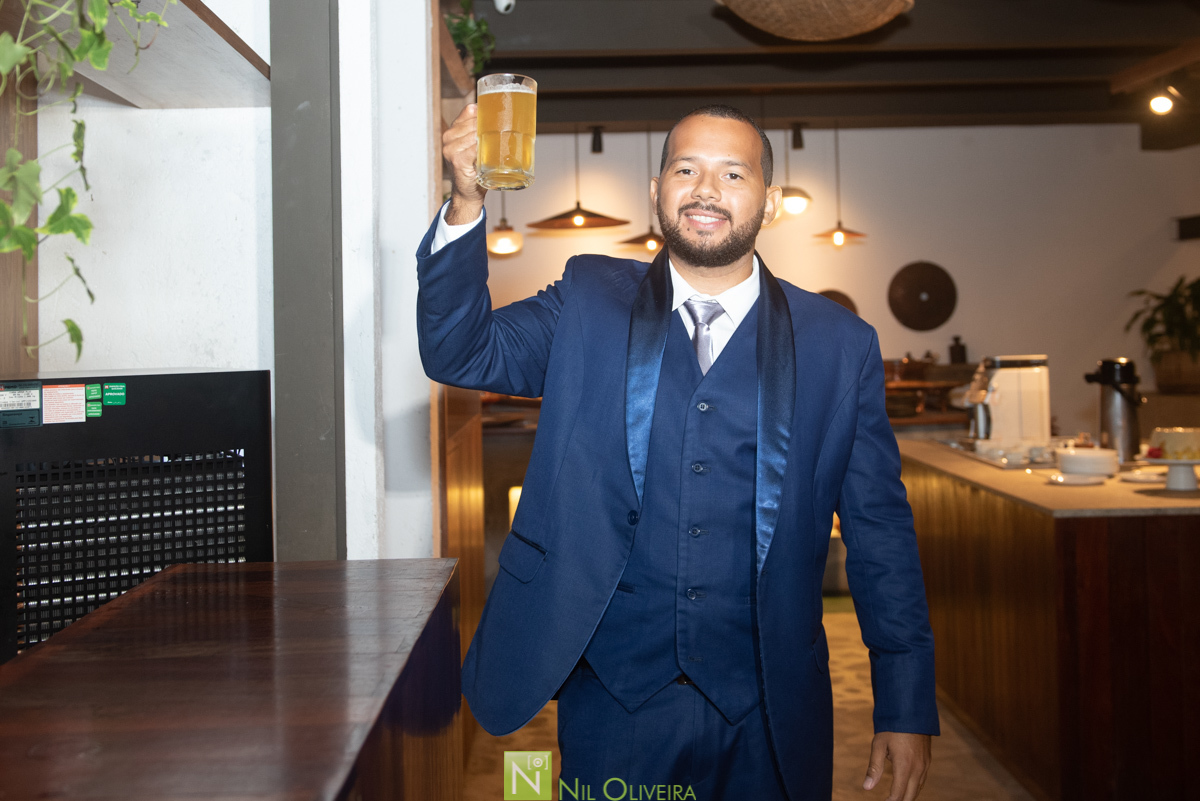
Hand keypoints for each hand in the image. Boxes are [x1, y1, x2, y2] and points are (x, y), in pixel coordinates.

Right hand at [442, 103, 486, 223]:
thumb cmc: (474, 169)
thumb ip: (478, 130)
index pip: (469, 111)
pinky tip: (487, 154)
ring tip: (495, 146)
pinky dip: (482, 150)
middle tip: (503, 132)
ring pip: (475, 134)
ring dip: (487, 139)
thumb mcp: (474, 146)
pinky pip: (474, 149)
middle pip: (474, 122)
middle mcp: (448, 138)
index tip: (498, 116)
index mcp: (453, 130)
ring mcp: (451, 149)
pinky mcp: (457, 160)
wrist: (467, 193)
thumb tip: (492, 112)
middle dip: (489, 126)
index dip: (485, 112)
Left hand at [863, 732, 930, 800]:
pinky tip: (907, 788)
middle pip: (910, 796)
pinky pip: (922, 780)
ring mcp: (925, 765)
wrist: (912, 711)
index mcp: (905, 766)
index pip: (898, 794)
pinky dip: (914, 788)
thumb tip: (866, 788)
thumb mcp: (878, 745)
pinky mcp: (927, 761)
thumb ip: (874, 768)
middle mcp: (918, 768)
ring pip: (918, 789)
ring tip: (896, 799)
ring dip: (908, 797)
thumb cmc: (892, 727)